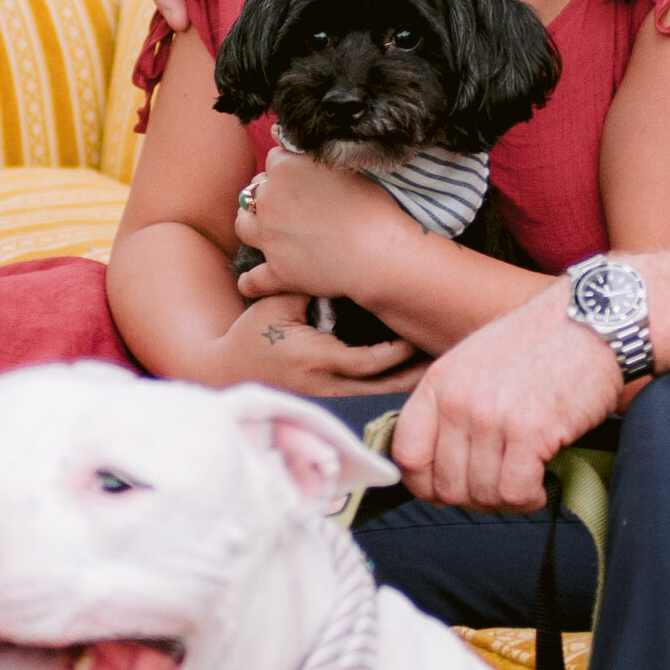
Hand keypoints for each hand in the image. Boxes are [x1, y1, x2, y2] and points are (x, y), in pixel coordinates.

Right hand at [203, 291, 413, 396]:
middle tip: (444, 360)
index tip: (415, 335)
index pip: (367, 360)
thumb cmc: (250, 334)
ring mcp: (325, 394)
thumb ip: (309, 288)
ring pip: (375, 393)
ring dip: (404, 383)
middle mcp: (325, 382)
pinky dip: (386, 383)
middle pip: (380, 385)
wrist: (225, 371)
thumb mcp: (277, 304)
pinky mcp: (324, 397)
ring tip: (434, 370)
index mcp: (315, 358)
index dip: (396, 351)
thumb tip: (343, 272)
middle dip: (413, 374)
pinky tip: (406, 376)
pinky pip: (363, 392)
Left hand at [233, 147, 424, 313]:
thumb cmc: (372, 206)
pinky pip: (252, 280)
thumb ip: (309, 154)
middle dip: (268, 198)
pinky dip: (251, 282)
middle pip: (254, 192)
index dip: (288, 172)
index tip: (302, 182)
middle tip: (291, 208)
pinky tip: (254, 282)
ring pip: (243, 226)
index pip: (274, 161)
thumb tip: (280, 135)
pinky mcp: (277, 271)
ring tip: (268, 232)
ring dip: (252, 227)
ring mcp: (269, 237)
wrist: (380, 253)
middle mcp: (269, 200)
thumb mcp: (344, 166)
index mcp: (285, 168)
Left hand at [391, 279, 623, 509]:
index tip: (448, 490)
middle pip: (445, 484)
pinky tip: (540, 486)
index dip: (425, 484)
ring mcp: (491, 416)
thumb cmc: (540, 343)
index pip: (406, 454)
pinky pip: (515, 492)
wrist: (592, 321)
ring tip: (525, 483)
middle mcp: (457, 400)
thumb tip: (440, 462)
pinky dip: (528, 499)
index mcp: (439, 382)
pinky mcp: (529, 431)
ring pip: (482, 493)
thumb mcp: (475, 361)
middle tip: (499, 488)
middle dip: (474, 498)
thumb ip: (451, 405)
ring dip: (506, 499)